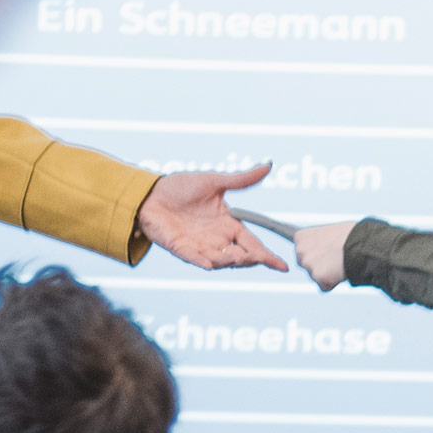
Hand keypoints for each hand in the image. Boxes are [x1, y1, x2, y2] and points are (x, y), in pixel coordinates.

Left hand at [139, 161, 288, 273]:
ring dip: (230, 261)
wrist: (150, 193)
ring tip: (240, 258)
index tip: (282, 266)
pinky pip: (193, 257)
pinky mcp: (179, 247)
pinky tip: (210, 263)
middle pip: (240, 256)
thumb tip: (269, 166)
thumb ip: (242, 180)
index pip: (252, 243)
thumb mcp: (215, 182)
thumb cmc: (180, 188)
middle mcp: (216, 239)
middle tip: (258, 257)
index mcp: (227, 225)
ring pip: (220, 260)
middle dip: (250, 259)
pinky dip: (201, 261)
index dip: (267, 255)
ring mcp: (198, 246)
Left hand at [295, 220, 351, 290]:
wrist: (360, 243)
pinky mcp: (318, 277)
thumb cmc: (349, 234)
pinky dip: (333, 283)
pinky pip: (324, 286)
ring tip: (340, 263)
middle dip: (319, 265)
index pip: (303, 250)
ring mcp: (308, 265)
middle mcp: (300, 251)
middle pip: (306, 264)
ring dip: (327, 274)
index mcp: (300, 237)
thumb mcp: (328, 232)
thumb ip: (319, 242)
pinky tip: (341, 271)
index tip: (327, 248)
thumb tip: (322, 252)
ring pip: (316, 276)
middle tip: (335, 259)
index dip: (318, 251)